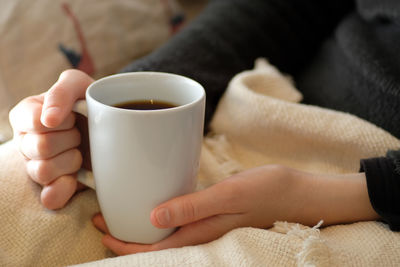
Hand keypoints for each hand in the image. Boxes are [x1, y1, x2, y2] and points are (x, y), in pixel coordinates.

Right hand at [9, 69, 93, 209]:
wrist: (112, 125)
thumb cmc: (90, 102)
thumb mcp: (78, 84)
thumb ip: (61, 92)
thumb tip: (49, 119)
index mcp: (26, 116)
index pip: (33, 121)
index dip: (60, 121)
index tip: (73, 116)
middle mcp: (27, 142)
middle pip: (40, 148)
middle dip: (69, 139)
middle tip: (80, 134)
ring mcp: (39, 166)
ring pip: (43, 171)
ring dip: (70, 160)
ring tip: (80, 151)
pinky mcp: (56, 187)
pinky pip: (50, 197)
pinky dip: (63, 189)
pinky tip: (75, 178)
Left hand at [92, 165, 378, 254]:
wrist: (298, 192)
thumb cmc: (267, 191)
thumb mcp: (229, 195)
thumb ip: (192, 207)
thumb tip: (153, 217)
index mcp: (202, 232)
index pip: (155, 249)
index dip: (126, 244)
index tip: (102, 230)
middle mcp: (202, 233)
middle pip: (156, 244)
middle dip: (127, 236)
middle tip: (103, 219)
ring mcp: (209, 224)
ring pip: (167, 233)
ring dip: (143, 226)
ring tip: (123, 212)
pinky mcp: (215, 212)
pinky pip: (182, 219)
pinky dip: (163, 215)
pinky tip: (158, 202)